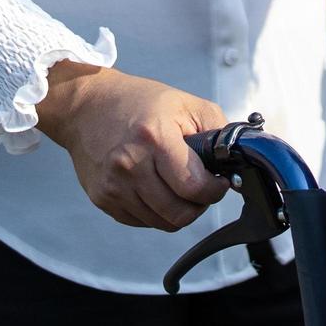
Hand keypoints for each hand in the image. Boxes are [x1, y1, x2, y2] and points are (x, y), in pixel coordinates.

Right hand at [35, 62, 229, 230]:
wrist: (87, 105)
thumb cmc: (141, 102)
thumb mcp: (188, 104)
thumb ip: (220, 131)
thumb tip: (238, 160)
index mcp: (155, 139)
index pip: (194, 188)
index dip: (215, 190)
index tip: (220, 182)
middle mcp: (130, 165)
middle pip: (179, 214)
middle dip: (200, 205)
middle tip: (203, 188)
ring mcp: (113, 185)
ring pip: (162, 223)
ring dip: (179, 211)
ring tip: (181, 187)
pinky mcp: (102, 197)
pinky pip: (141, 221)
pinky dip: (156, 211)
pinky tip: (158, 188)